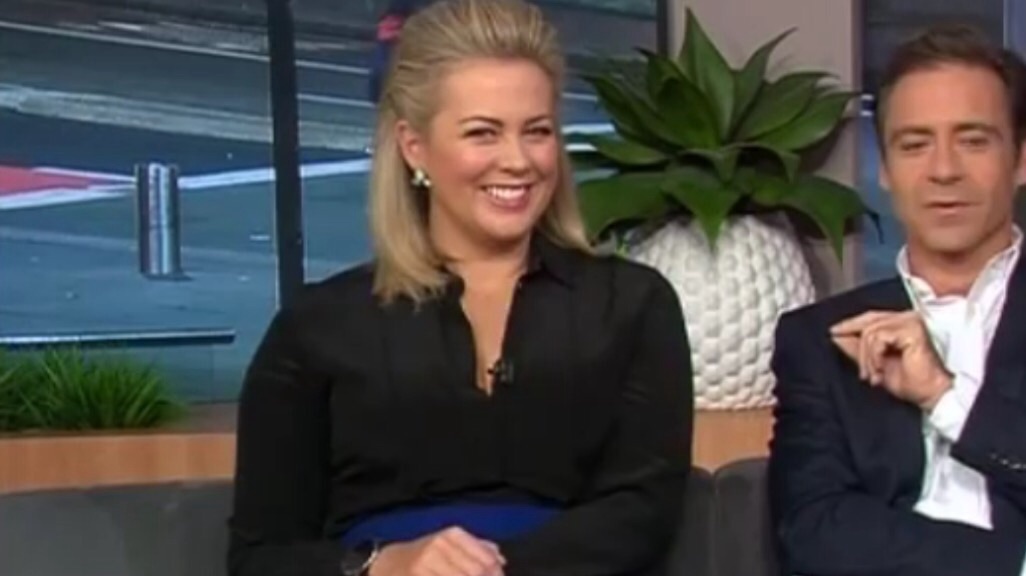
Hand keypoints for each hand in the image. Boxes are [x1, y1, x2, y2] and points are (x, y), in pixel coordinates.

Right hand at [369, 526, 504, 575]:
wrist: (389, 563)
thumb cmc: (425, 555)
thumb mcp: (449, 543)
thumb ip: (478, 548)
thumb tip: (500, 559)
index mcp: (452, 535)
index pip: (486, 559)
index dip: (496, 574)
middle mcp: (439, 546)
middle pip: (477, 572)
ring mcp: (426, 564)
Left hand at [830, 310, 952, 410]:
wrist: (931, 395)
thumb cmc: (913, 382)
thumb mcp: (876, 363)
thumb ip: (858, 349)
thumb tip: (837, 336)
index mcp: (901, 324)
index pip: (870, 318)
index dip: (850, 324)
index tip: (833, 332)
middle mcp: (907, 318)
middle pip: (867, 324)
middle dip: (860, 351)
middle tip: (864, 372)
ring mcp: (911, 321)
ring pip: (870, 332)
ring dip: (868, 358)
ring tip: (876, 375)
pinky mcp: (912, 329)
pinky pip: (878, 337)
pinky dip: (875, 356)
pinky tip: (882, 370)